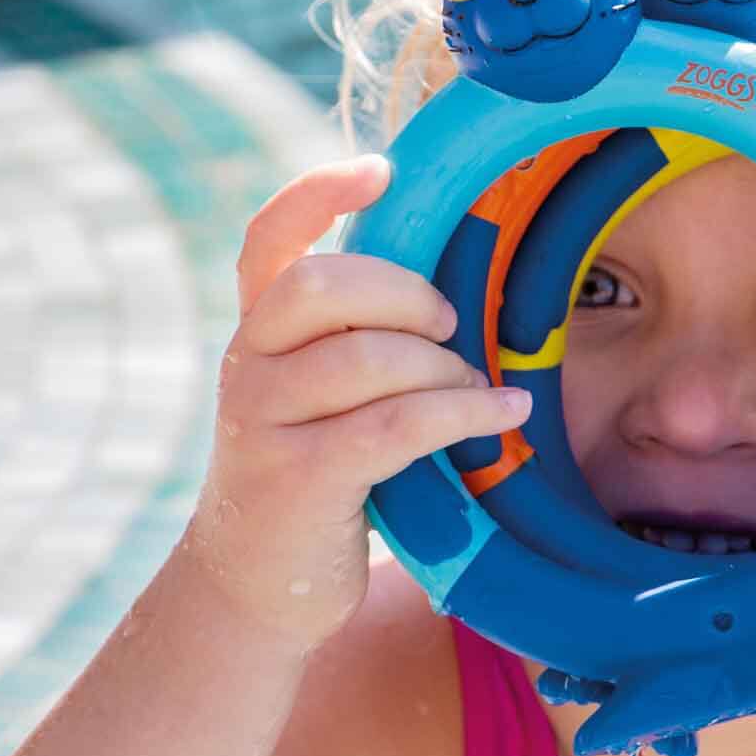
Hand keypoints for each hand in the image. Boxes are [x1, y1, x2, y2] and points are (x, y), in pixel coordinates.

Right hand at [183, 155, 531, 648]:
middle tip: (450, 326)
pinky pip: (398, 424)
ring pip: (369, 358)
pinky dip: (466, 414)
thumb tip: (456, 295)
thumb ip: (357, 340)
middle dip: (407, 294)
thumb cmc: (319, 472)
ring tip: (478, 392)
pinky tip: (507, 414)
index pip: (267, 240)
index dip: (317, 194)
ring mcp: (264, 421)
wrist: (257, 584)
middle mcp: (247, 363)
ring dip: (445, 371)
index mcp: (258, 331)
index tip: (381, 171)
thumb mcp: (321, 397)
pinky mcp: (300, 478)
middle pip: (322, 285)